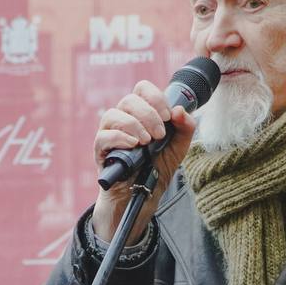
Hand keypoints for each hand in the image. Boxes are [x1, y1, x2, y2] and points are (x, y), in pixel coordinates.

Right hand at [92, 80, 196, 244]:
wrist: (143, 195)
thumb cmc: (157, 167)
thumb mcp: (178, 148)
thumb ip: (185, 128)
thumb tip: (180, 110)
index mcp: (141, 113)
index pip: (142, 89)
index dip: (155, 97)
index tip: (168, 116)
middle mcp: (123, 119)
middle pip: (129, 100)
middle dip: (148, 115)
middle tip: (159, 135)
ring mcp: (110, 134)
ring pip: (113, 114)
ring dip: (134, 125)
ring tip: (147, 142)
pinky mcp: (101, 151)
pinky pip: (103, 136)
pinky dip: (119, 138)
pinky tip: (133, 146)